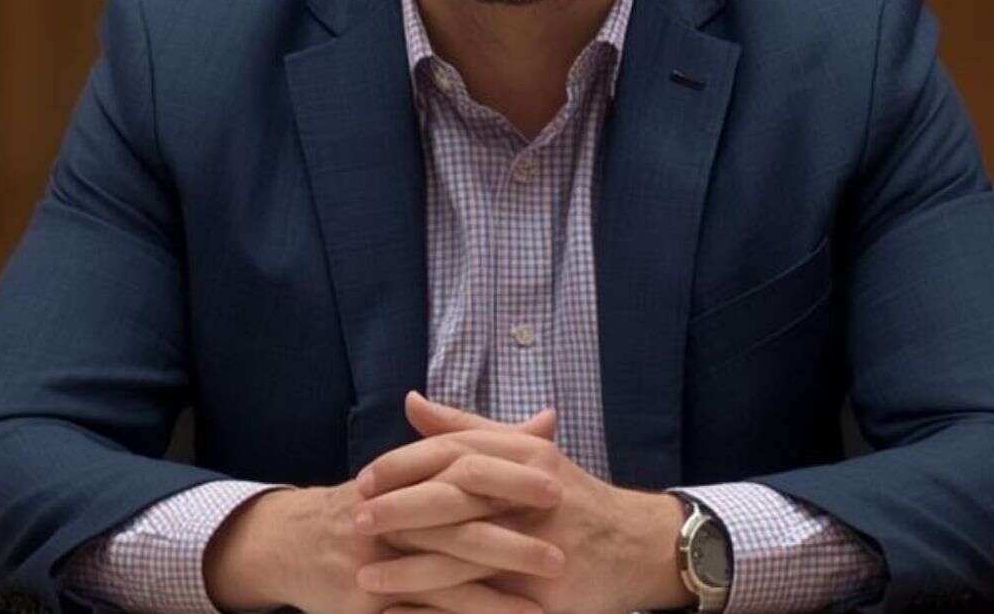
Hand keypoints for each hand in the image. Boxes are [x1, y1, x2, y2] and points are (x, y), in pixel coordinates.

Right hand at [205, 409, 553, 613]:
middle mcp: (391, 511)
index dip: (509, 475)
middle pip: (456, 522)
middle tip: (561, 551)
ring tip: (541, 606)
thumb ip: (487, 443)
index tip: (559, 481)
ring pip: (442, 575)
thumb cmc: (370, 502)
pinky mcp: (367, 599)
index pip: (463, 466)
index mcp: (408, 474)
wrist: (289, 541)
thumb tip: (549, 420)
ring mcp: (376, 557)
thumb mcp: (420, 466)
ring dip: (495, 593)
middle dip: (510, 539)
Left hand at [354, 393, 687, 613]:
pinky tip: (403, 612)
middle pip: (456, 496)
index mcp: (524, 454)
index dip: (406, 465)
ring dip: (410, 568)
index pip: (454, 452)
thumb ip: (466, 428)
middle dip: (401, 509)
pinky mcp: (543, 590)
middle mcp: (532, 492)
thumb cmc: (572, 497)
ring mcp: (539, 543)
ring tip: (364, 576)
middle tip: (356, 520)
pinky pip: (483, 601)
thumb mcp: (525, 452)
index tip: (366, 479)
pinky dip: (440, 608)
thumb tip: (411, 402)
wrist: (637, 546)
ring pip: (464, 553)